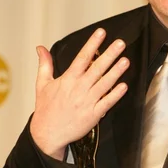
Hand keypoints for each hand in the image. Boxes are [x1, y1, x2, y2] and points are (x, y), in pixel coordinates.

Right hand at [30, 28, 128, 158]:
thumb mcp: (42, 84)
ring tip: (126, 61)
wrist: (47, 134)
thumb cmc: (46, 109)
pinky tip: (124, 86)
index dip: (92, 45)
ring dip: (116, 72)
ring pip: (104, 84)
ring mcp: (87, 102)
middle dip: (109, 55)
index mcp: (68, 80)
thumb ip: (45, 64)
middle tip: (120, 43)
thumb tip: (41, 48)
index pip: (82, 58)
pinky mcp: (93, 115)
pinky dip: (115, 95)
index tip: (101, 33)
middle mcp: (79, 89)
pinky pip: (107, 103)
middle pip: (96, 68)